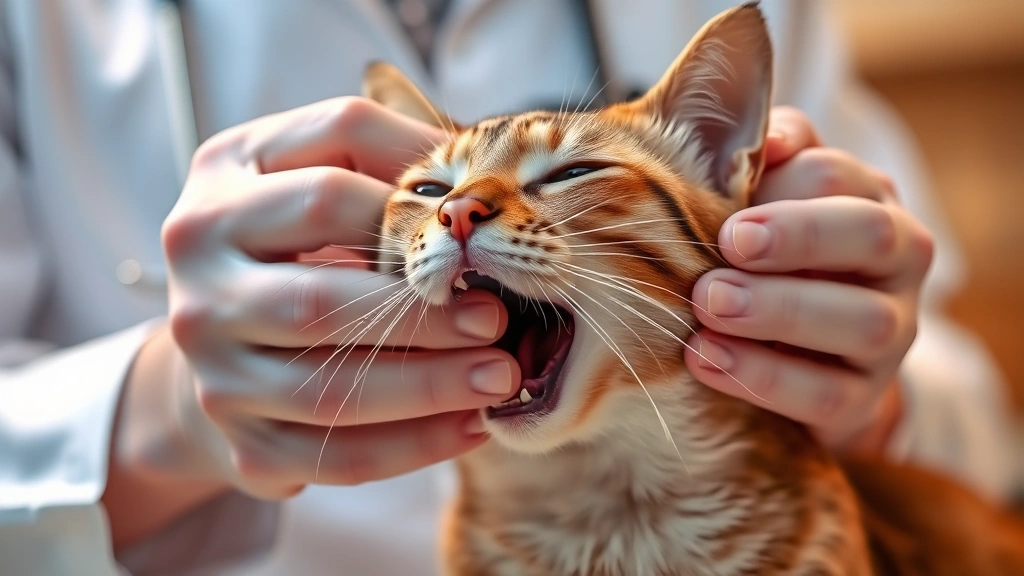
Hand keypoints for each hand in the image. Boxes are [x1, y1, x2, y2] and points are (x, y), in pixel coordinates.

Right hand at [105, 97, 522, 547]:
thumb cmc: (299, 236)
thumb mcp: (320, 168)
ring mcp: (212, 369)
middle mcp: (198, 281)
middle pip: (318, 304)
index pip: (324, 194)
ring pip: (327, 392)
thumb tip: (475, 180)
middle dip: (423, 316)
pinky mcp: (241, 441)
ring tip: (499, 376)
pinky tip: (469, 425)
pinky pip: (335, 457)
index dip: (412, 214)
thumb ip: (386, 156)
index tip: (479, 235)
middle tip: (497, 319)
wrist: (228, 335)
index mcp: (218, 188)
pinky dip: (412, 446)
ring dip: (428, 388)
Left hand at [683, 106, 933, 452]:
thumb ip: (762, 161)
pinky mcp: (863, 398)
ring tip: (708, 304)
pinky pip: (827, 394)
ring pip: (862, 321)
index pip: (840, 176)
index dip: (787, 184)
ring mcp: (891, 333)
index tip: (728, 207)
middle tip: (728, 244)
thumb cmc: (766, 258)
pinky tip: (704, 357)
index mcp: (869, 199)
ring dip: (779, 310)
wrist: (794, 354)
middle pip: (873, 235)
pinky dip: (762, 377)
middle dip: (800, 236)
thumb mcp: (764, 203)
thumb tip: (761, 137)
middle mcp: (897, 262)